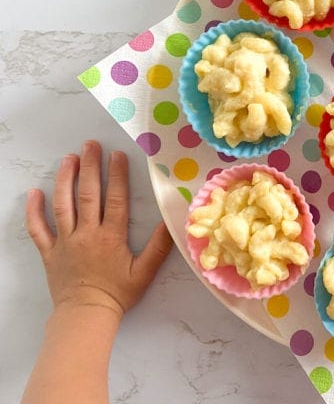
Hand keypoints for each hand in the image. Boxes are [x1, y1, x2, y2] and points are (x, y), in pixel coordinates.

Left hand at [25, 140, 173, 317]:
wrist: (86, 315)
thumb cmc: (117, 294)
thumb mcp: (145, 272)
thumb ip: (159, 246)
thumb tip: (172, 221)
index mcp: (111, 236)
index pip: (115, 199)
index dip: (117, 175)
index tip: (117, 155)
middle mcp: (86, 233)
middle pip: (88, 194)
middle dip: (90, 167)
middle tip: (90, 145)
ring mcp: (65, 241)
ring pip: (62, 205)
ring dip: (65, 179)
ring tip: (68, 159)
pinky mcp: (49, 252)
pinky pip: (37, 229)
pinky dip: (33, 211)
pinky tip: (33, 193)